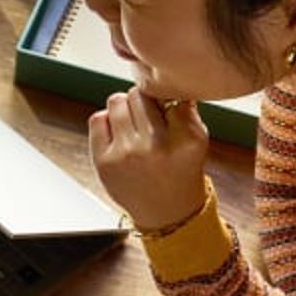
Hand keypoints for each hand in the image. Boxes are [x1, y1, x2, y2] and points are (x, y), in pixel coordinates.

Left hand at [88, 87, 209, 230]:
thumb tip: (169, 82)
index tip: (164, 105)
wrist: (166, 213)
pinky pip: (97, 119)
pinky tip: (118, 134)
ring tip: (133, 124)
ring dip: (124, 107)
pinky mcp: (104, 161)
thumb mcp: (197, 141)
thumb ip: (186, 109)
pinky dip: (106, 120)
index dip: (163, 96)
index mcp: (186, 139)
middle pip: (138, 94)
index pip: (167, 94)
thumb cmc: (181, 172)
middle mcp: (155, 146)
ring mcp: (126, 153)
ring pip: (116, 101)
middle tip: (147, 116)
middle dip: (142, 100)